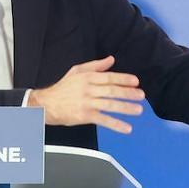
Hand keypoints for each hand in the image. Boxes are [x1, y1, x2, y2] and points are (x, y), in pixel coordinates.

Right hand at [28, 56, 145, 133]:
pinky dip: (116, 124)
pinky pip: (103, 120)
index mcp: (87, 77)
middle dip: (128, 93)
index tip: (135, 81)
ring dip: (125, 108)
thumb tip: (111, 59)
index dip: (123, 79)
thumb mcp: (77, 71)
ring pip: (109, 105)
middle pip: (111, 90)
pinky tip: (126, 127)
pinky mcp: (85, 116)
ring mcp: (87, 103)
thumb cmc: (63, 88)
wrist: (47, 104)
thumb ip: (96, 66)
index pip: (109, 77)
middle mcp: (88, 89)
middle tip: (141, 95)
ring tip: (138, 110)